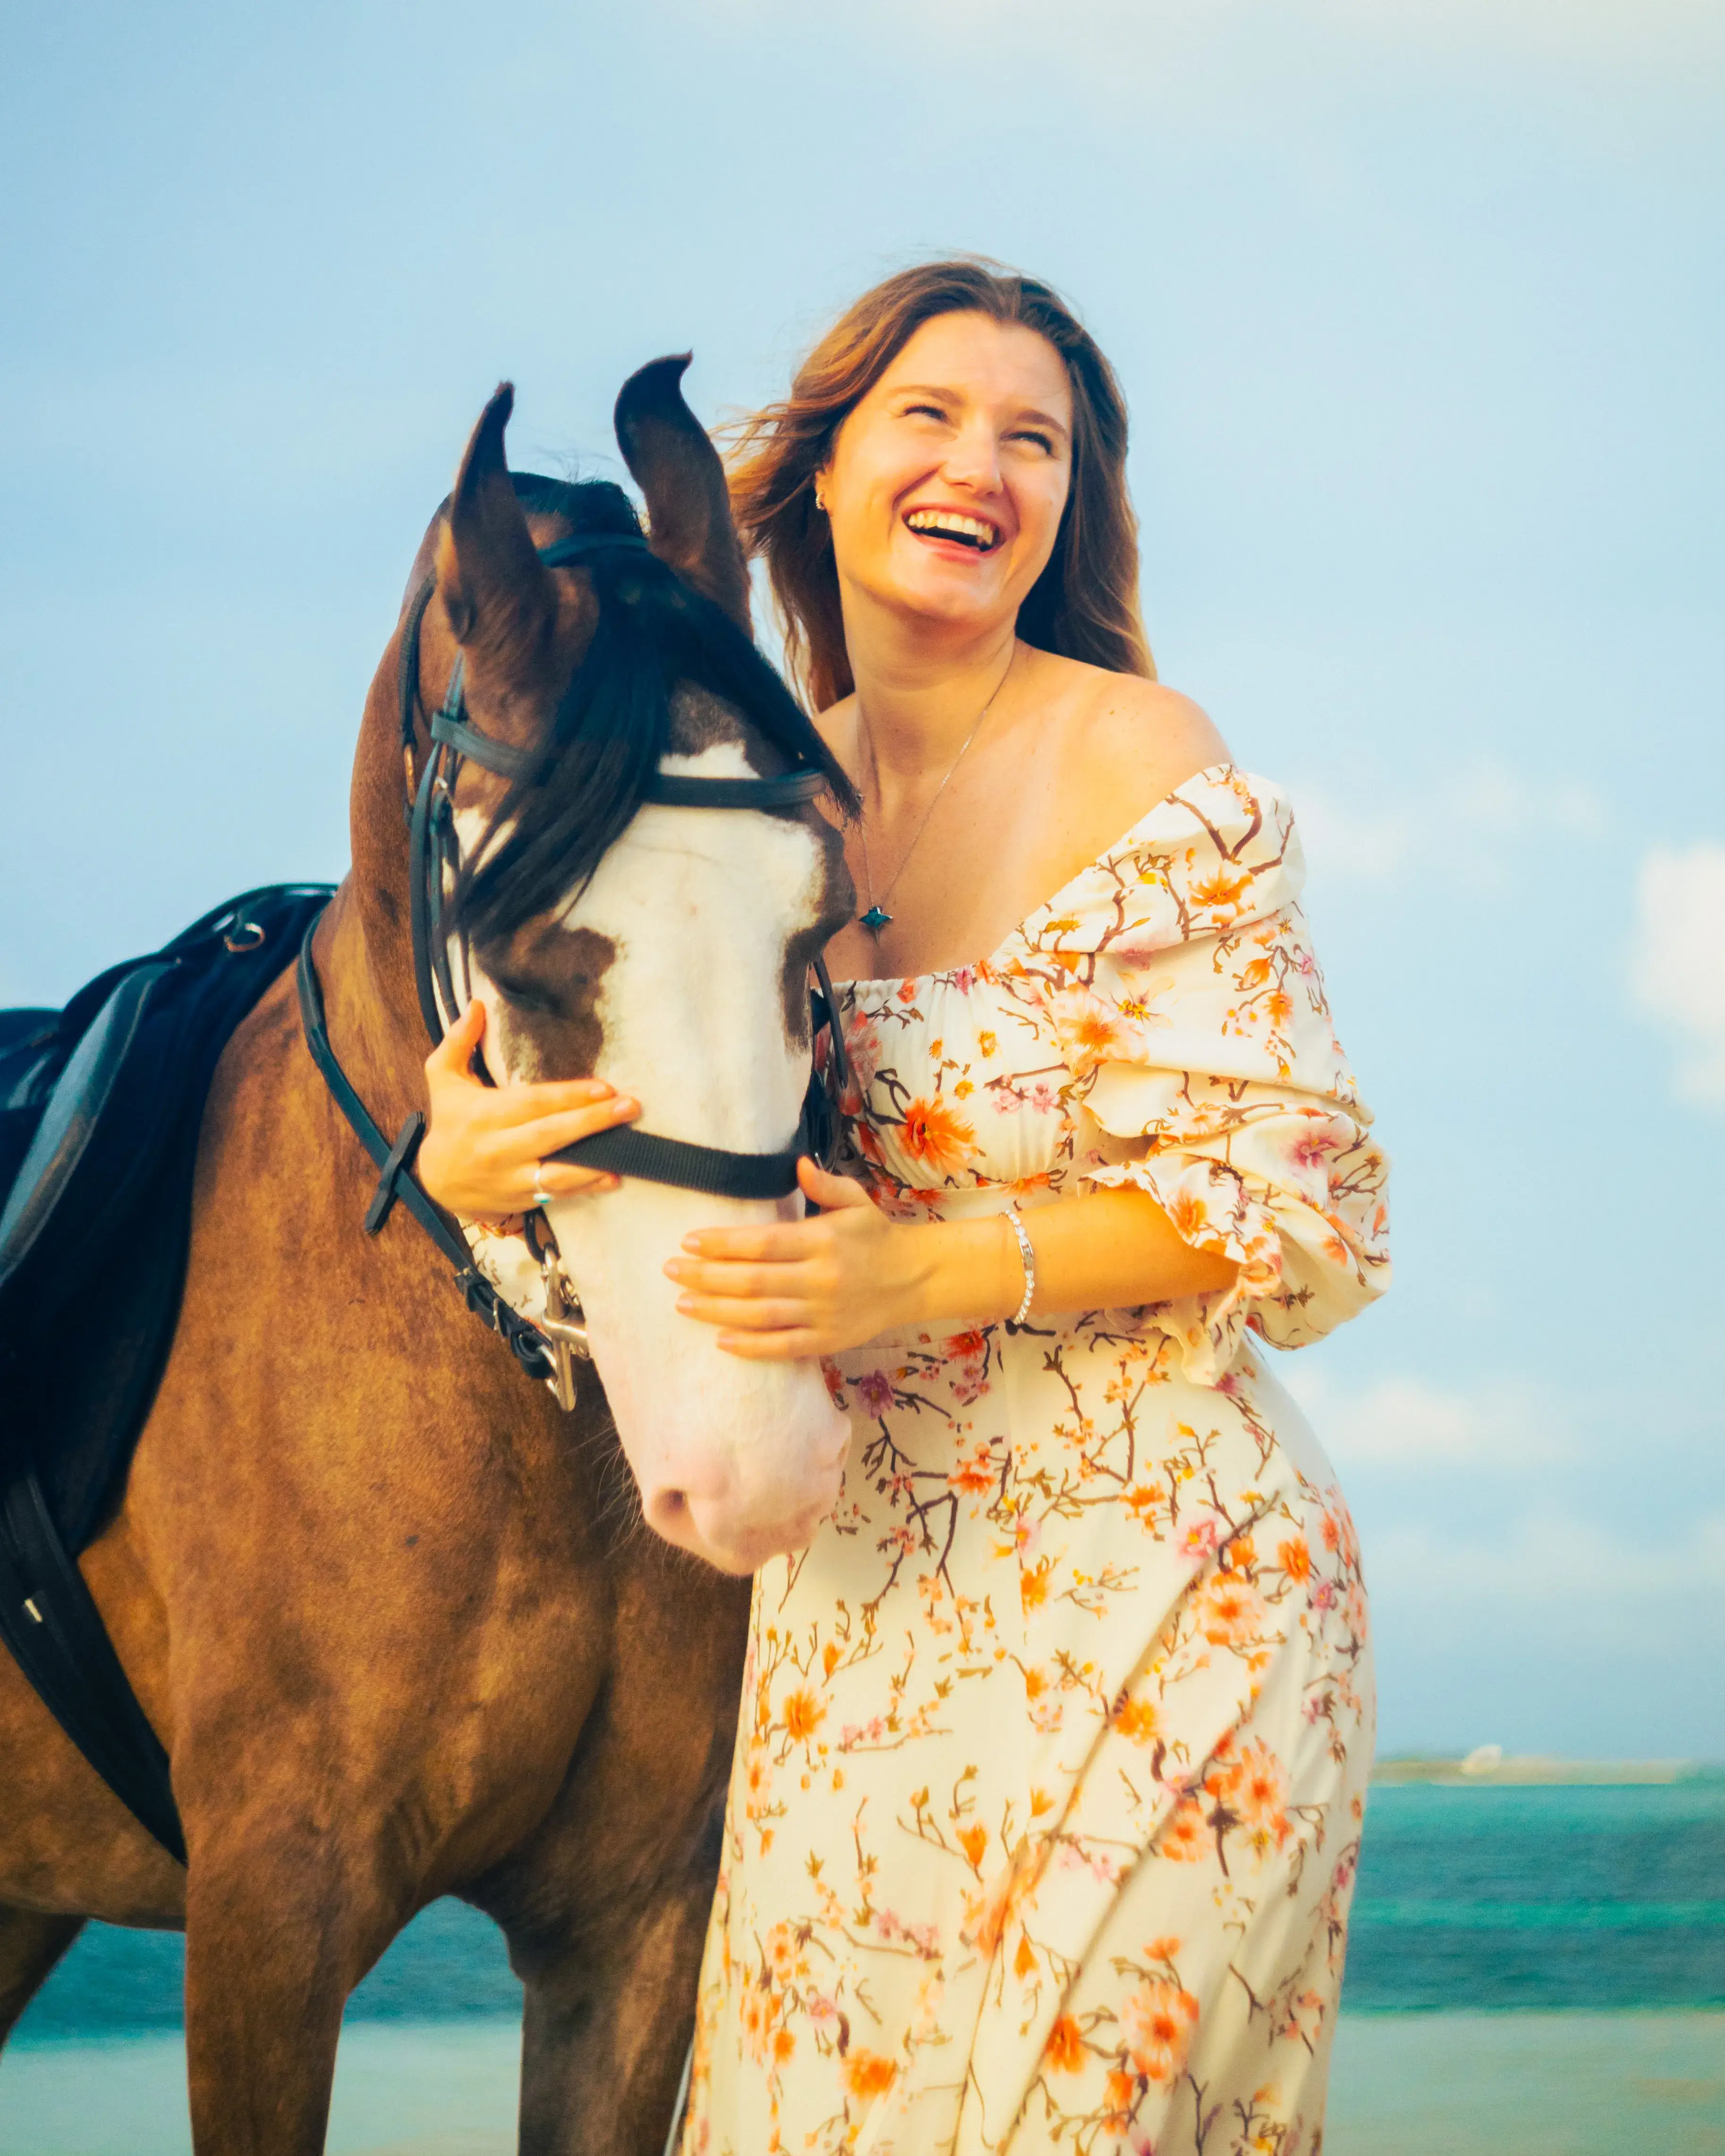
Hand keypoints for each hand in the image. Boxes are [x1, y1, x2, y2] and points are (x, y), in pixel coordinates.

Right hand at [416, 1000, 639, 1220]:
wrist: (436, 1181)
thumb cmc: (449, 1122)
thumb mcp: (444, 1079)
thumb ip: (458, 1042)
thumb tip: (476, 1005)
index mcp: (483, 1115)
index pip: (533, 1103)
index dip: (569, 1096)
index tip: (605, 1087)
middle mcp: (497, 1149)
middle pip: (550, 1135)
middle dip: (593, 1121)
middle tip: (629, 1107)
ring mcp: (510, 1179)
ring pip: (556, 1173)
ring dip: (595, 1162)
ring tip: (628, 1148)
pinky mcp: (520, 1199)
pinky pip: (557, 1195)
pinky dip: (586, 1188)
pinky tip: (613, 1177)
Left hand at [662, 1159, 928, 1358]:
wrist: (914, 1279)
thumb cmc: (876, 1236)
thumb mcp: (857, 1201)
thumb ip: (825, 1185)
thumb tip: (798, 1165)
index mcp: (823, 1241)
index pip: (762, 1243)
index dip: (722, 1243)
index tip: (689, 1240)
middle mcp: (821, 1278)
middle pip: (753, 1280)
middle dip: (706, 1276)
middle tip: (671, 1270)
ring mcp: (824, 1313)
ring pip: (761, 1315)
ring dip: (717, 1311)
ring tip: (682, 1303)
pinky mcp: (828, 1340)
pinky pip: (783, 1346)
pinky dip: (751, 1346)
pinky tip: (720, 1341)